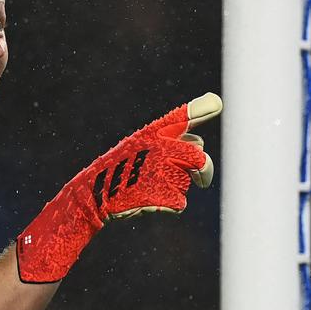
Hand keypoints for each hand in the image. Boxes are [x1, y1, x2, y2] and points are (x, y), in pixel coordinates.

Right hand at [15, 92, 221, 282]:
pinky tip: (152, 201)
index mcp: (153, 132)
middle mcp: (157, 147)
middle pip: (198, 157)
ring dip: (177, 189)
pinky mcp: (156, 192)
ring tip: (153, 188)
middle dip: (203, 170)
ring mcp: (156, 170)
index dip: (199, 110)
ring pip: (187, 183)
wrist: (94, 194)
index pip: (181, 117)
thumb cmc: (124, 170)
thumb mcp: (145, 147)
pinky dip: (171, 205)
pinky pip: (179, 202)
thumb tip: (208, 119)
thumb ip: (178, 139)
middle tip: (202, 180)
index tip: (216, 104)